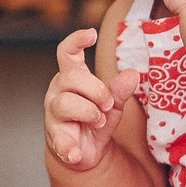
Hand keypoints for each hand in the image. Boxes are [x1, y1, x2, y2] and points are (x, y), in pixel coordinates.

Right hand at [45, 28, 139, 172]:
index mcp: (71, 77)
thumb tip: (132, 74)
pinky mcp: (55, 138)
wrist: (85, 152)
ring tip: (99, 121)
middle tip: (108, 104)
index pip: (67, 52)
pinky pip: (60, 140)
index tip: (91, 34)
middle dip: (96, 89)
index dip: (76, 40)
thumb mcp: (113, 103)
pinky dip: (69, 148)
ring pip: (65, 102)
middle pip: (72, 77)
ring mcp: (52, 114)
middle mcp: (58, 91)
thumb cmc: (95, 120)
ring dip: (90, 113)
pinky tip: (77, 153)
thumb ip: (119, 90)